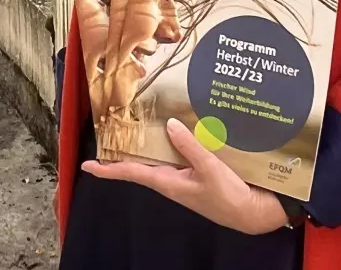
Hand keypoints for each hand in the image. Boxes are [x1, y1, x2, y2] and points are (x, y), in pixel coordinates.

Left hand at [81, 118, 291, 235]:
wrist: (254, 214)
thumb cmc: (230, 198)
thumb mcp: (210, 170)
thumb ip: (190, 147)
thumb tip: (170, 125)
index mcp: (169, 182)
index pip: (132, 173)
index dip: (108, 169)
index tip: (87, 166)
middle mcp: (172, 180)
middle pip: (141, 163)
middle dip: (123, 151)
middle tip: (107, 134)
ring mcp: (184, 177)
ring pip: (159, 158)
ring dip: (146, 144)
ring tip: (132, 127)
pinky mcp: (197, 173)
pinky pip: (178, 156)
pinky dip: (172, 143)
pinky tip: (173, 130)